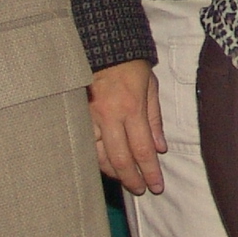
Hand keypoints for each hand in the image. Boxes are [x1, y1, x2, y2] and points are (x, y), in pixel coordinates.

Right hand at [87, 59, 166, 195]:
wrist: (102, 46)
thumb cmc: (130, 65)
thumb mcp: (151, 87)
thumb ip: (155, 119)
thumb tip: (160, 148)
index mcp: (131, 108)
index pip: (142, 149)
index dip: (150, 172)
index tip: (156, 186)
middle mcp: (109, 116)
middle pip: (120, 158)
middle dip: (132, 179)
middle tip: (141, 190)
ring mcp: (89, 118)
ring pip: (99, 156)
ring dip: (113, 173)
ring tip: (125, 180)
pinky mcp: (77, 116)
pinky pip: (85, 146)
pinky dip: (95, 159)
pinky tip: (104, 166)